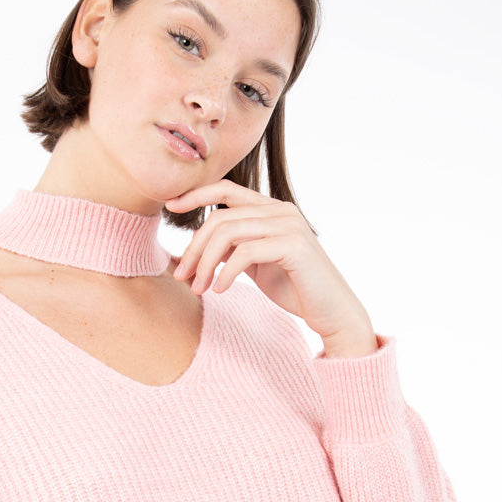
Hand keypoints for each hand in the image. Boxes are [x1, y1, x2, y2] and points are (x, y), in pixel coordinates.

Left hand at [166, 180, 376, 350]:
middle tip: (182, 276)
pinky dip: (226, 272)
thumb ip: (234, 250)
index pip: (227, 189)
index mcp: (272, 210)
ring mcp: (289, 225)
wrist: (332, 311)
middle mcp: (281, 211)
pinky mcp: (293, 245)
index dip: (196, 194)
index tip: (170, 206)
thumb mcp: (256, 266)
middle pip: (221, 217)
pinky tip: (220, 290)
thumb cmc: (295, 289)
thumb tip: (201, 249)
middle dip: (194, 247)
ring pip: (229, 233)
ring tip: (198, 288)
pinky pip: (245, 252)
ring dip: (205, 263)